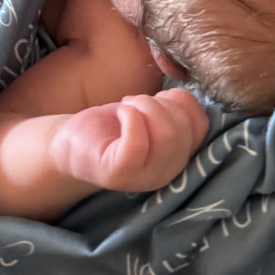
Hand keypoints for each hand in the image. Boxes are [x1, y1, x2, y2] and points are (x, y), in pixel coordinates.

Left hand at [49, 89, 207, 191]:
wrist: (72, 144)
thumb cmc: (116, 127)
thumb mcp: (153, 114)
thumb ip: (176, 110)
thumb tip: (183, 97)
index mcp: (180, 156)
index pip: (202, 125)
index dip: (182, 101)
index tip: (158, 99)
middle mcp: (168, 172)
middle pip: (183, 128)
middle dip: (158, 101)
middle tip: (134, 102)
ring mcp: (144, 177)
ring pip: (166, 135)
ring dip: (144, 106)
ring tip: (126, 106)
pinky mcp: (120, 174)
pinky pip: (137, 143)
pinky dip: (130, 117)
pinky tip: (120, 113)